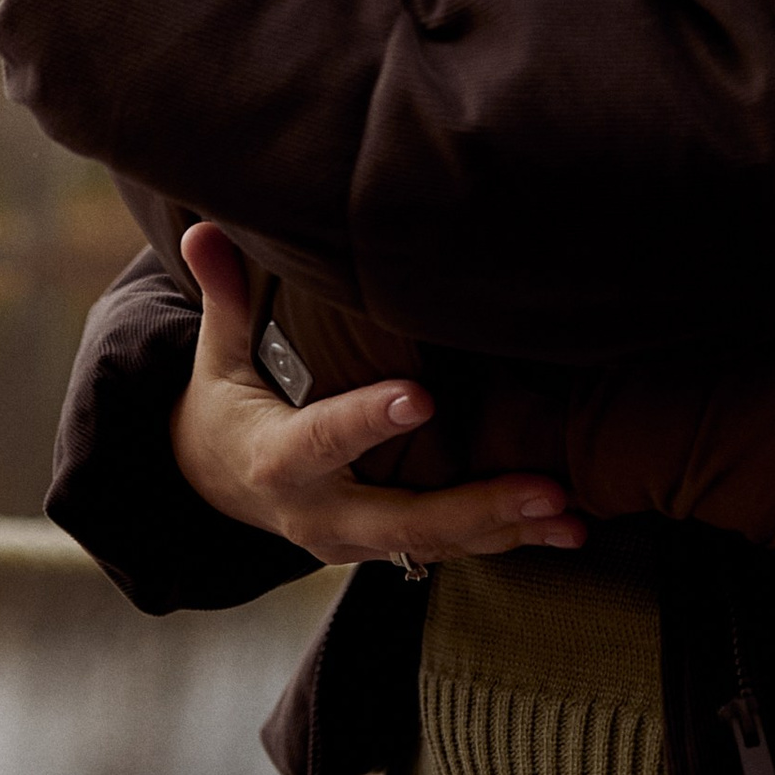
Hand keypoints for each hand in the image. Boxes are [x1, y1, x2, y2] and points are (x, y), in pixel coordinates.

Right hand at [169, 222, 584, 566]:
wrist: (215, 484)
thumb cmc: (228, 398)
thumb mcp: (217, 350)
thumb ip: (224, 291)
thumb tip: (203, 226)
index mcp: (274, 460)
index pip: (322, 440)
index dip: (367, 421)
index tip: (421, 397)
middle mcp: (318, 514)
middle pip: (400, 520)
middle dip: (475, 506)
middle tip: (546, 488)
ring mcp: (353, 541)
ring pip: (435, 542)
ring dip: (507, 528)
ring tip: (571, 514)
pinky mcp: (383, 547)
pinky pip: (447, 548)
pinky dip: (505, 538)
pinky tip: (566, 528)